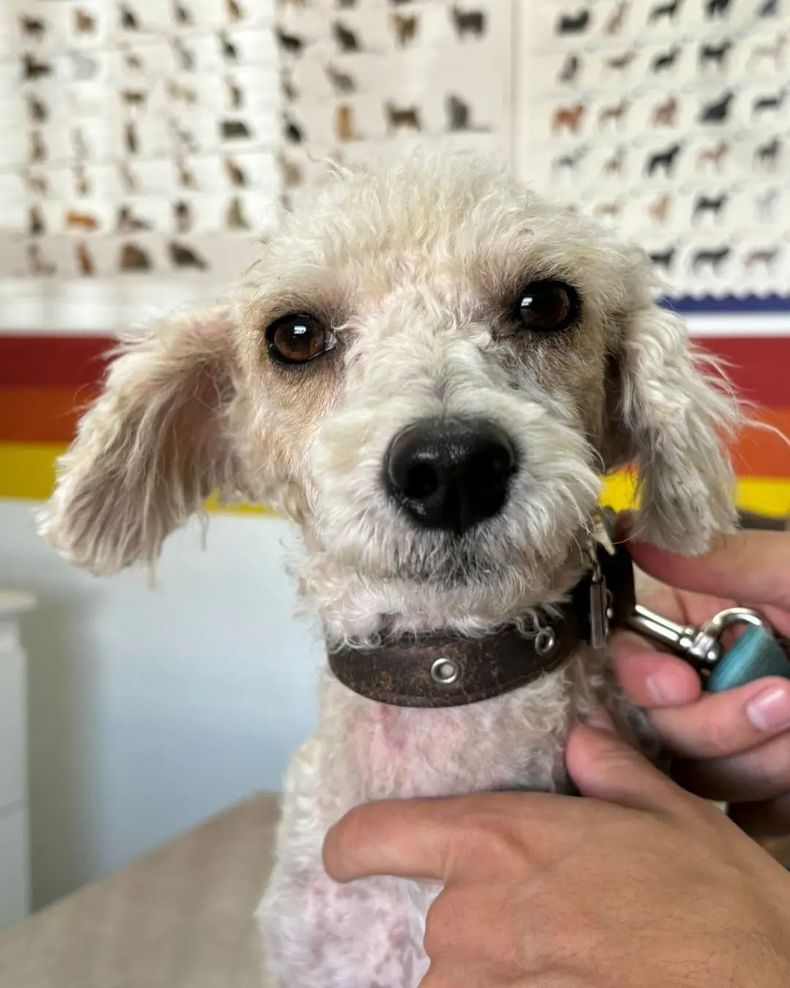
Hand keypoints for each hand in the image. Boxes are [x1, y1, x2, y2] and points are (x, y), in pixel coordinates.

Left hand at [324, 720, 789, 986]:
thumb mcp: (671, 817)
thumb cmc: (718, 910)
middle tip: (557, 919)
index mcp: (500, 842)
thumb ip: (610, 773)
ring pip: (461, 978)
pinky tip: (579, 977)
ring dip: (503, 972)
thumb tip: (585, 742)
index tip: (354, 856)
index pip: (373, 837)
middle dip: (486, 918)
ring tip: (576, 961)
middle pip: (439, 915)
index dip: (357, 847)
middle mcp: (473, 918)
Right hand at [611, 527, 789, 835]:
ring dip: (760, 758)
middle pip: (658, 722)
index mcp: (710, 619)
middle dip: (719, 721)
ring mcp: (741, 736)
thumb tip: (627, 526)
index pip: (631, 652)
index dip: (641, 674)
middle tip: (787, 700)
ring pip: (696, 772)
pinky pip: (741, 812)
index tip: (676, 685)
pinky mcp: (770, 788)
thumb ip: (718, 560)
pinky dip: (773, 800)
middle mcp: (714, 677)